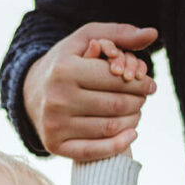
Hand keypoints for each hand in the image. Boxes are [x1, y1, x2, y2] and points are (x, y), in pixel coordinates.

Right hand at [22, 22, 158, 160]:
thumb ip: (120, 33)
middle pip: (116, 104)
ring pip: (110, 127)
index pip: (116, 79)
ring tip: (136, 112)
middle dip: (138, 102)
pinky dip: (119, 145)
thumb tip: (153, 33)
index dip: (141, 83)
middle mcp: (57, 98)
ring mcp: (54, 124)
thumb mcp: (87, 38)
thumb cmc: (67, 62)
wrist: (31, 91)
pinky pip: (94, 151)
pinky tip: (131, 134)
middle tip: (143, 99)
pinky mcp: (54, 145)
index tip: (151, 85)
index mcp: (65, 69)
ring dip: (132, 121)